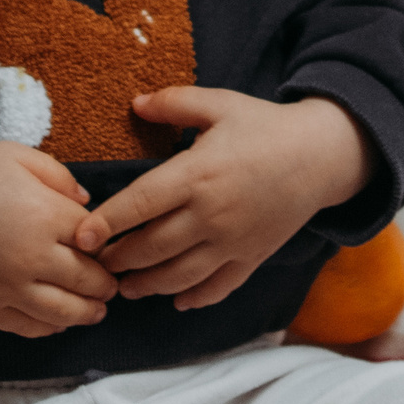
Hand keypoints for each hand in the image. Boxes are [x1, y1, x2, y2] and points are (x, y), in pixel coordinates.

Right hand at [0, 143, 118, 336]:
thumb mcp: (16, 156)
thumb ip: (60, 177)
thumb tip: (89, 206)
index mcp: (43, 214)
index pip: (94, 238)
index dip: (103, 241)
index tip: (106, 245)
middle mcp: (30, 257)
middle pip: (87, 280)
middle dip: (105, 283)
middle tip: (111, 284)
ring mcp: (8, 288)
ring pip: (65, 313)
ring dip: (88, 312)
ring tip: (97, 309)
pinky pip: (29, 328)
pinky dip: (51, 328)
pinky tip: (59, 321)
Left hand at [72, 90, 374, 311]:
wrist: (322, 157)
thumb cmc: (266, 127)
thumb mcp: (219, 104)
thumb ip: (174, 104)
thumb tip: (134, 103)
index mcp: (197, 174)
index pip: (141, 204)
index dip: (107, 222)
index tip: (81, 236)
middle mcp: (211, 215)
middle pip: (153, 247)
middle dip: (118, 259)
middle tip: (93, 262)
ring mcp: (233, 242)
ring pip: (179, 275)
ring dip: (147, 285)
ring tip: (124, 286)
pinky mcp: (252, 257)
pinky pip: (218, 287)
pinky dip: (194, 298)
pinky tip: (176, 299)